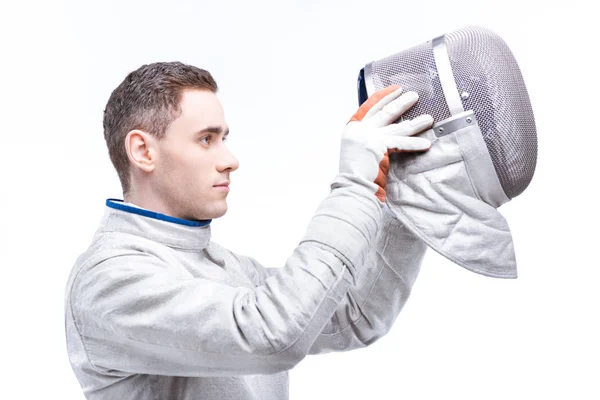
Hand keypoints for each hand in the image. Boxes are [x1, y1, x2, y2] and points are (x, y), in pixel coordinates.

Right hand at [339, 85, 433, 202]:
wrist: (351, 184)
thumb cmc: (354, 172)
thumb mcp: (356, 148)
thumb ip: (368, 138)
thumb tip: (387, 131)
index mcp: (353, 129)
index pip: (370, 106)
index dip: (384, 97)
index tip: (396, 90)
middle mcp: (361, 130)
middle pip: (385, 113)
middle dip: (401, 103)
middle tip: (414, 96)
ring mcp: (370, 137)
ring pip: (398, 127)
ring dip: (415, 123)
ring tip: (428, 119)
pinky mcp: (380, 147)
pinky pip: (402, 144)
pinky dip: (414, 144)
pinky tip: (426, 144)